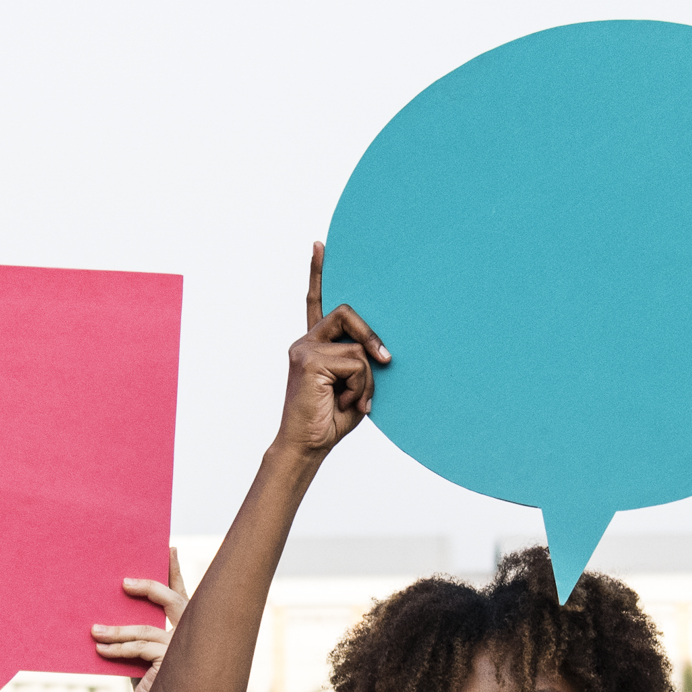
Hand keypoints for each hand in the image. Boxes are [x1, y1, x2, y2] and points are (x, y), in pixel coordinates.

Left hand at [93, 549, 187, 691]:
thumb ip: (140, 639)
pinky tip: (101, 649)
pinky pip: (137, 648)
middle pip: (171, 600)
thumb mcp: (145, 659)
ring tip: (94, 631)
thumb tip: (111, 622)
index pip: (180, 595)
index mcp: (186, 629)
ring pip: (144, 629)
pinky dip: (116, 649)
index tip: (171, 548)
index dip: (176, 572)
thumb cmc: (155, 689)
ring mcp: (181, 646)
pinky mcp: (168, 660)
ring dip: (115, 630)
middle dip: (149, 586)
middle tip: (124, 582)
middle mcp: (189, 634)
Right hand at [280, 242, 385, 463]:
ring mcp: (305, 349)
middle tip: (387, 361)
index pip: (316, 302)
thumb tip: (379, 351)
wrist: (308, 446)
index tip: (319, 246)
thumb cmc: (333, 419)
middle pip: (348, 314)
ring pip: (358, 346)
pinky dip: (361, 386)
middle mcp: (306, 342)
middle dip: (372, 336)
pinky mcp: (309, 360)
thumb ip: (362, 362)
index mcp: (316, 345)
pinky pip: (355, 362)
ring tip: (355, 400)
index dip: (317, 273)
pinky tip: (347, 402)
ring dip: (367, 378)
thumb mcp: (356, 385)